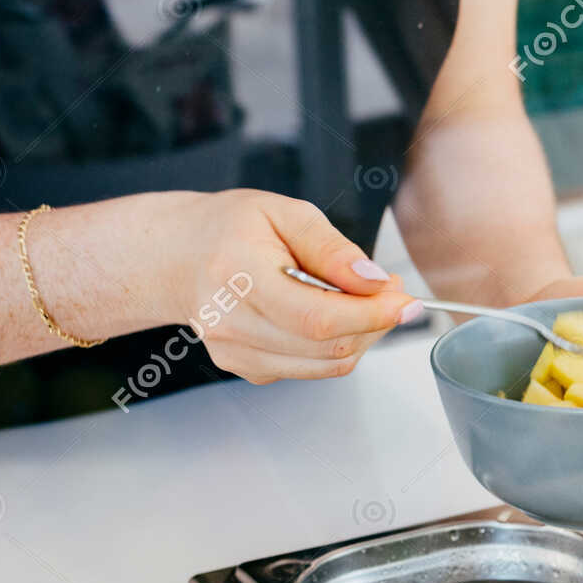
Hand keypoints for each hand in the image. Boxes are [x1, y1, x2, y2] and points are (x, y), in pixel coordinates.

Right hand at [151, 190, 420, 383]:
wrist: (177, 257)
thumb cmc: (230, 228)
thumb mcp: (284, 214)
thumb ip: (332, 248)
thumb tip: (373, 282)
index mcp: (236, 276)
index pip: (317, 318)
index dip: (371, 315)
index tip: (405, 299)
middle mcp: (230, 323)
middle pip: (327, 346)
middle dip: (374, 322)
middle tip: (389, 291)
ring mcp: (235, 352)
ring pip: (325, 364)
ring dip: (360, 336)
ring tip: (361, 299)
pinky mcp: (245, 368)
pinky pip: (310, 368)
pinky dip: (333, 346)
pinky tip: (327, 314)